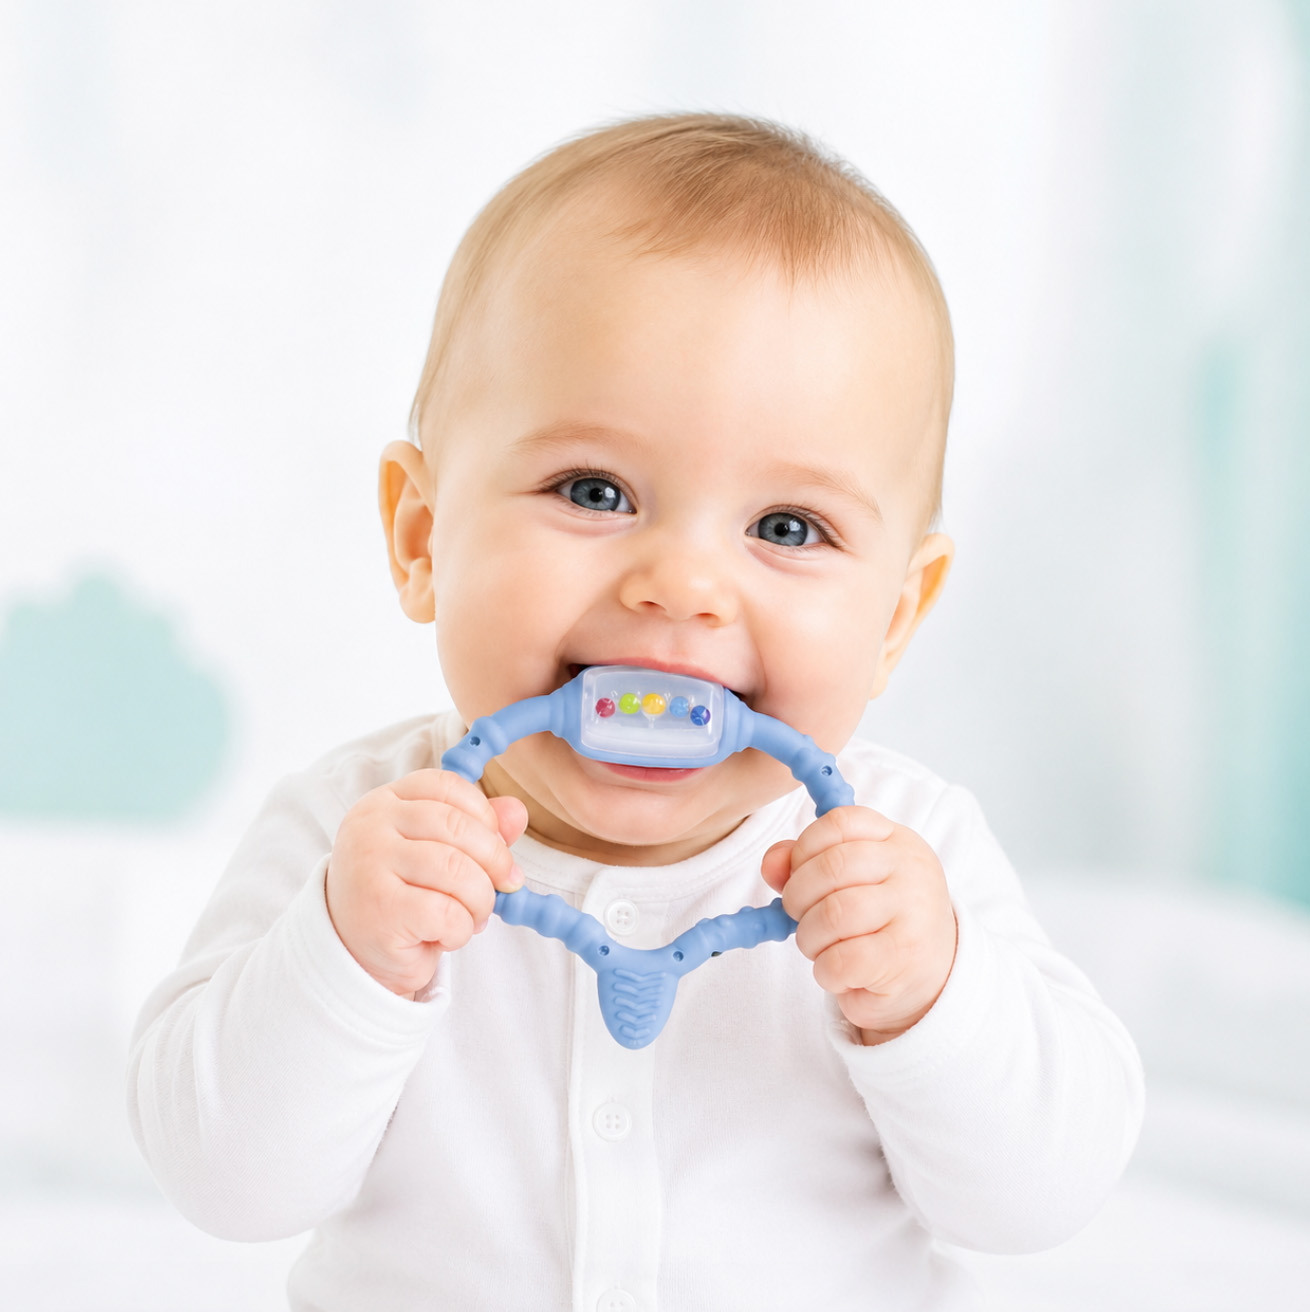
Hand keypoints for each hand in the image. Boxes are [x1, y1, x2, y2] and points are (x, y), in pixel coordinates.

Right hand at [325, 769, 528, 998]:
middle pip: (457, 826)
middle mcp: (371, 826)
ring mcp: (369, 865)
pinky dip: (461, 929)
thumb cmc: (404, 895)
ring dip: (481, 900)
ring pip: (456, 870)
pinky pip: (445, 912)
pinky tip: (447, 935)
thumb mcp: (438, 853)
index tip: (497, 845)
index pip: (447, 786)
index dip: (484, 815)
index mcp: (385, 802)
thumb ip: (477, 829)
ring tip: (473, 916)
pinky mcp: (379, 910)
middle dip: (496, 861)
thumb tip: (517, 811)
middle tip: (504, 886)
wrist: (356, 952)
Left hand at [761, 806, 956, 1044]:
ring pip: (834, 914)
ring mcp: (914, 912)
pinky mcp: (906, 957)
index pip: (840, 822)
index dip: (803, 847)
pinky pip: (843, 959)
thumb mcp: (847, 882)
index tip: (796, 873)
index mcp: (896, 840)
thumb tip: (771, 863)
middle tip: (798, 916)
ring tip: (818, 946)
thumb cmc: (877, 921)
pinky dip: (825, 971)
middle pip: (832, 866)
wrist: (930, 974)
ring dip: (809, 937)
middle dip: (797, 896)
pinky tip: (836, 972)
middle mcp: (911, 868)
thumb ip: (803, 864)